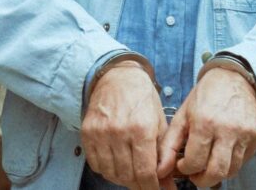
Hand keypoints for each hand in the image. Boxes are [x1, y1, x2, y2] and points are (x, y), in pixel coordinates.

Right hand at [81, 62, 166, 189]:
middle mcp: (119, 131)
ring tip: (132, 174)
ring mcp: (100, 133)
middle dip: (139, 184)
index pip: (145, 172)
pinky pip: (96, 164)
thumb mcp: (160, 121)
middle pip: (127, 175)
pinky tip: (117, 165)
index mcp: (141, 128)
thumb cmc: (142, 98)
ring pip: (111, 173)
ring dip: (123, 179)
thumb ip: (164, 154)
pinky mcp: (87, 133)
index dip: (151, 187)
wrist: (118, 76)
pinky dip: (107, 170)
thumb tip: (168, 183)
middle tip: (146, 183)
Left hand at [157, 65, 255, 187]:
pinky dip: (232, 162)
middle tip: (196, 175)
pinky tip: (222, 152)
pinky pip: (243, 160)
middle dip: (202, 180)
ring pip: (231, 170)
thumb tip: (161, 170)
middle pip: (216, 173)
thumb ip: (169, 145)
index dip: (185, 169)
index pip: (194, 163)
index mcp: (204, 122)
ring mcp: (244, 133)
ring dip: (217, 173)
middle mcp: (227, 129)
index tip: (183, 164)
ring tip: (208, 163)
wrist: (233, 77)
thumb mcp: (182, 115)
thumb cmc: (205, 96)